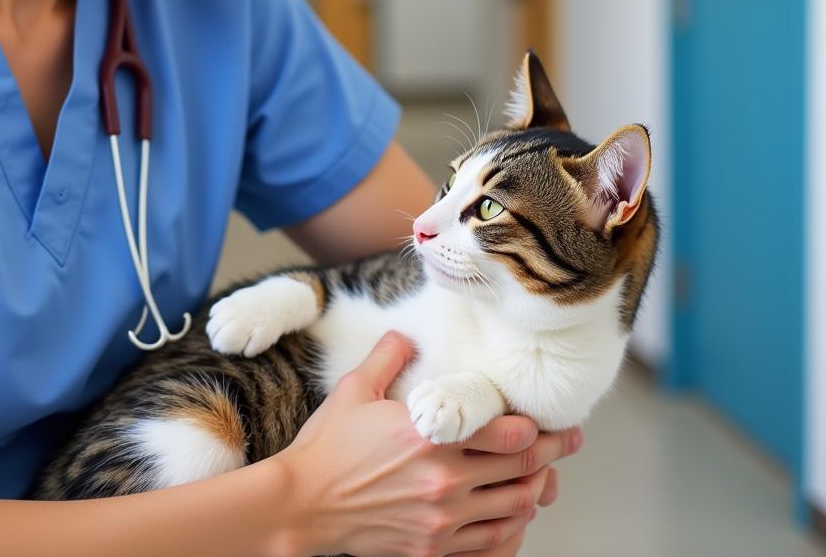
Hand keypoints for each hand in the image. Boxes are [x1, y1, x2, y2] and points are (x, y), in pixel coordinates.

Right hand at [274, 331, 580, 555]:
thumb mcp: (354, 390)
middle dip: (551, 453)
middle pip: (520, 469)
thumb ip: (388, 357)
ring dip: (535, 490)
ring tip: (545, 477)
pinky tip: (514, 515)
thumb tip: (407, 334)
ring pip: (513, 507)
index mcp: (429, 436)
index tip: (548, 418)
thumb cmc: (326, 447)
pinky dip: (512, 527)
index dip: (536, 426)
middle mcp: (443, 480)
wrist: (301, 506)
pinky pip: (491, 542)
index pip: (505, 432)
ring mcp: (441, 519)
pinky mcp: (433, 548)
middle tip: (568, 441)